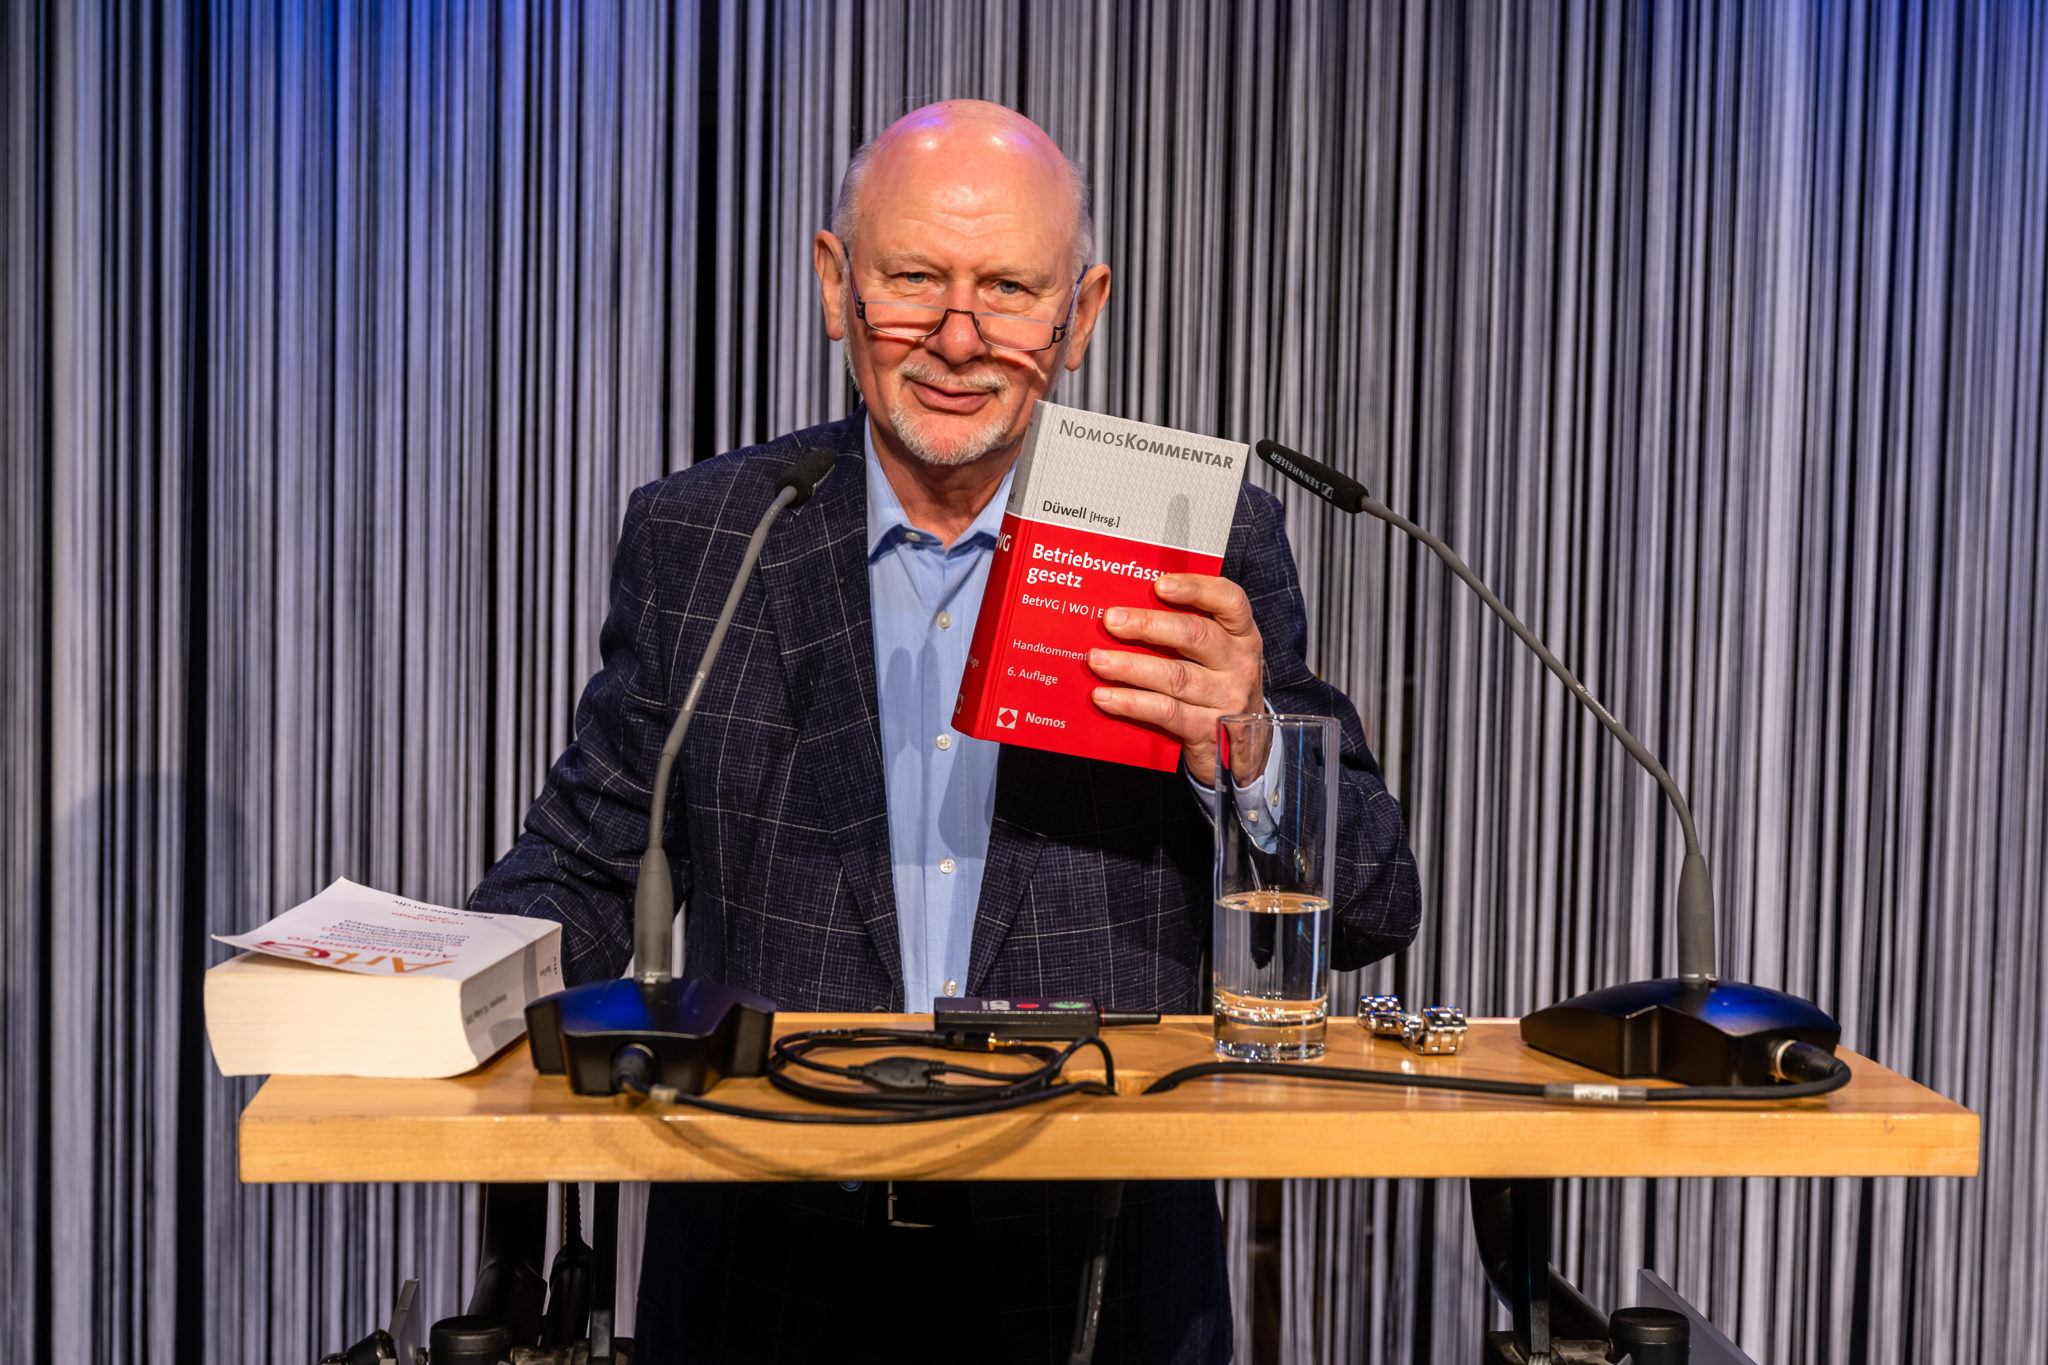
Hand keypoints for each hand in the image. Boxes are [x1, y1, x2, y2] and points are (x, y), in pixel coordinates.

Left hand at [1088, 573, 1264, 785]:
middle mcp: (1240, 664)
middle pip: (1196, 636)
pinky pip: (1166, 712)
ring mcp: (1227, 699)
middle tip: (1111, 621)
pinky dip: (1132, 703)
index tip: (1160, 584)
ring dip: (1131, 667)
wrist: (1238, 748)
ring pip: (1175, 676)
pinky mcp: (1208, 730)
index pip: (1229, 601)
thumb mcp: (1216, 655)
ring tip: (1097, 660)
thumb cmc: (1216, 686)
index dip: (1195, 588)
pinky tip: (1105, 697)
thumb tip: (1129, 610)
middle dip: (1148, 626)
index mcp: (1242, 635)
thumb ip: (1186, 630)